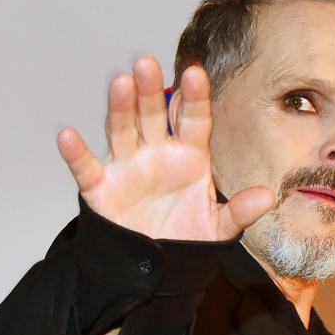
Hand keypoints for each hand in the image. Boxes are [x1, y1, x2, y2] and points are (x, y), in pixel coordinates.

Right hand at [56, 56, 273, 240]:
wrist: (155, 271)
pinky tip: (68, 135)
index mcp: (190, 156)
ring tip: (121, 83)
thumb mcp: (219, 228)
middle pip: (153, 115)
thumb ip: (240, 211)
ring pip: (122, 130)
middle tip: (148, 63)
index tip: (195, 72)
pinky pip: (86, 168)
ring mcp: (128, 167)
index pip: (194, 120)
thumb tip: (267, 197)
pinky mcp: (101, 188)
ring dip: (120, 107)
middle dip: (151, 90)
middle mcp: (157, 154)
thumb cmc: (187, 240)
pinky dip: (75, 153)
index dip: (194, 97)